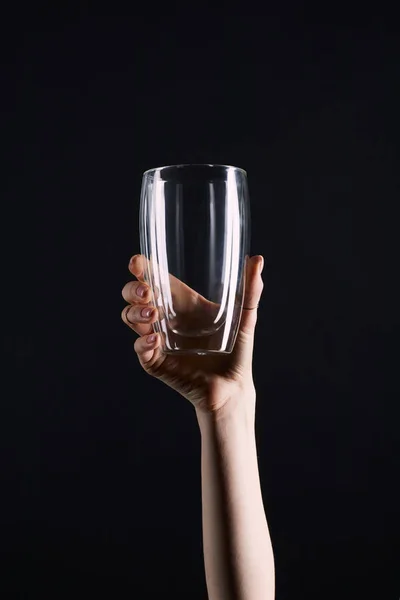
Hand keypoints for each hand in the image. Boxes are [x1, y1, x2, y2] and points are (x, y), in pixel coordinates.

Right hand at [121, 253, 263, 414]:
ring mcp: (158, 340)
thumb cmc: (238, 352)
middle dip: (133, 289)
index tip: (137, 262)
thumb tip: (257, 259)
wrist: (233, 387)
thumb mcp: (244, 317)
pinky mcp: (155, 362)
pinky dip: (143, 342)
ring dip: (135, 312)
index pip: (156, 280)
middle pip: (135, 296)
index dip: (143, 268)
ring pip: (131, 318)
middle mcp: (166, 319)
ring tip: (152, 314)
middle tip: (147, 292)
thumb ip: (250, 290)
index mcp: (183, 304)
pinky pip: (140, 348)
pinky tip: (155, 340)